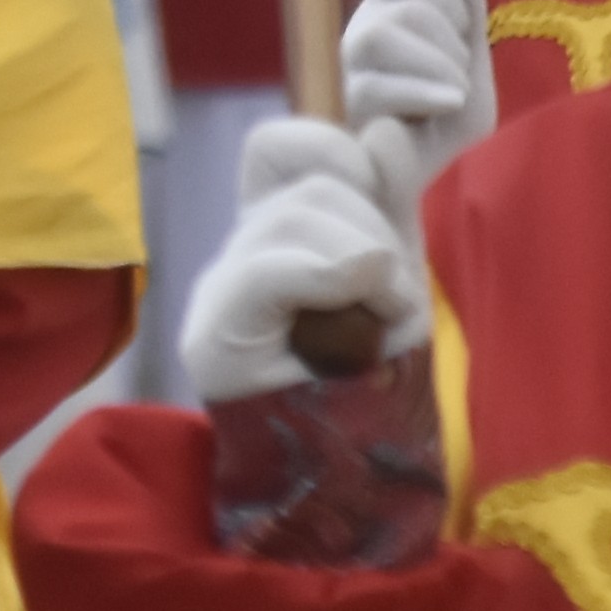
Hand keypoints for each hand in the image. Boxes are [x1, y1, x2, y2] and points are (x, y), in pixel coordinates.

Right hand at [182, 117, 429, 402]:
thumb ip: (389, 202)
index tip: (376, 222)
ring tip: (377, 321)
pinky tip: (355, 314)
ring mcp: (219, 294)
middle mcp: (236, 252)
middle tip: (389, 299)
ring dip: (364, 262)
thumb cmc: (373, 379)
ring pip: (296, 216)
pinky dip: (325, 278)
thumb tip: (379, 129)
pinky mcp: (215, 339)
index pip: (280, 144)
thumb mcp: (395, 272)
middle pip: (308, 183)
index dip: (336, 154)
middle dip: (372, 226)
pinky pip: (268, 269)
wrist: (347, 480)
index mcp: (274, 231)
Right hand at [337, 0, 500, 230]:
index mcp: (387, 9)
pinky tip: (445, 104)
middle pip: (401, 3)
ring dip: (435, 64)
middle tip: (460, 74)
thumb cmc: (440, 124)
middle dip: (448, 37)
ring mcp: (344, 69)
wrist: (414, 186)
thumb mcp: (471, 62)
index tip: (462, 25)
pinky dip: (424, 91)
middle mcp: (359, 32)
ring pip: (381, 35)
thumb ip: (469, 7)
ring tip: (453, 94)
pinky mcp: (340, 107)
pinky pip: (377, 83)